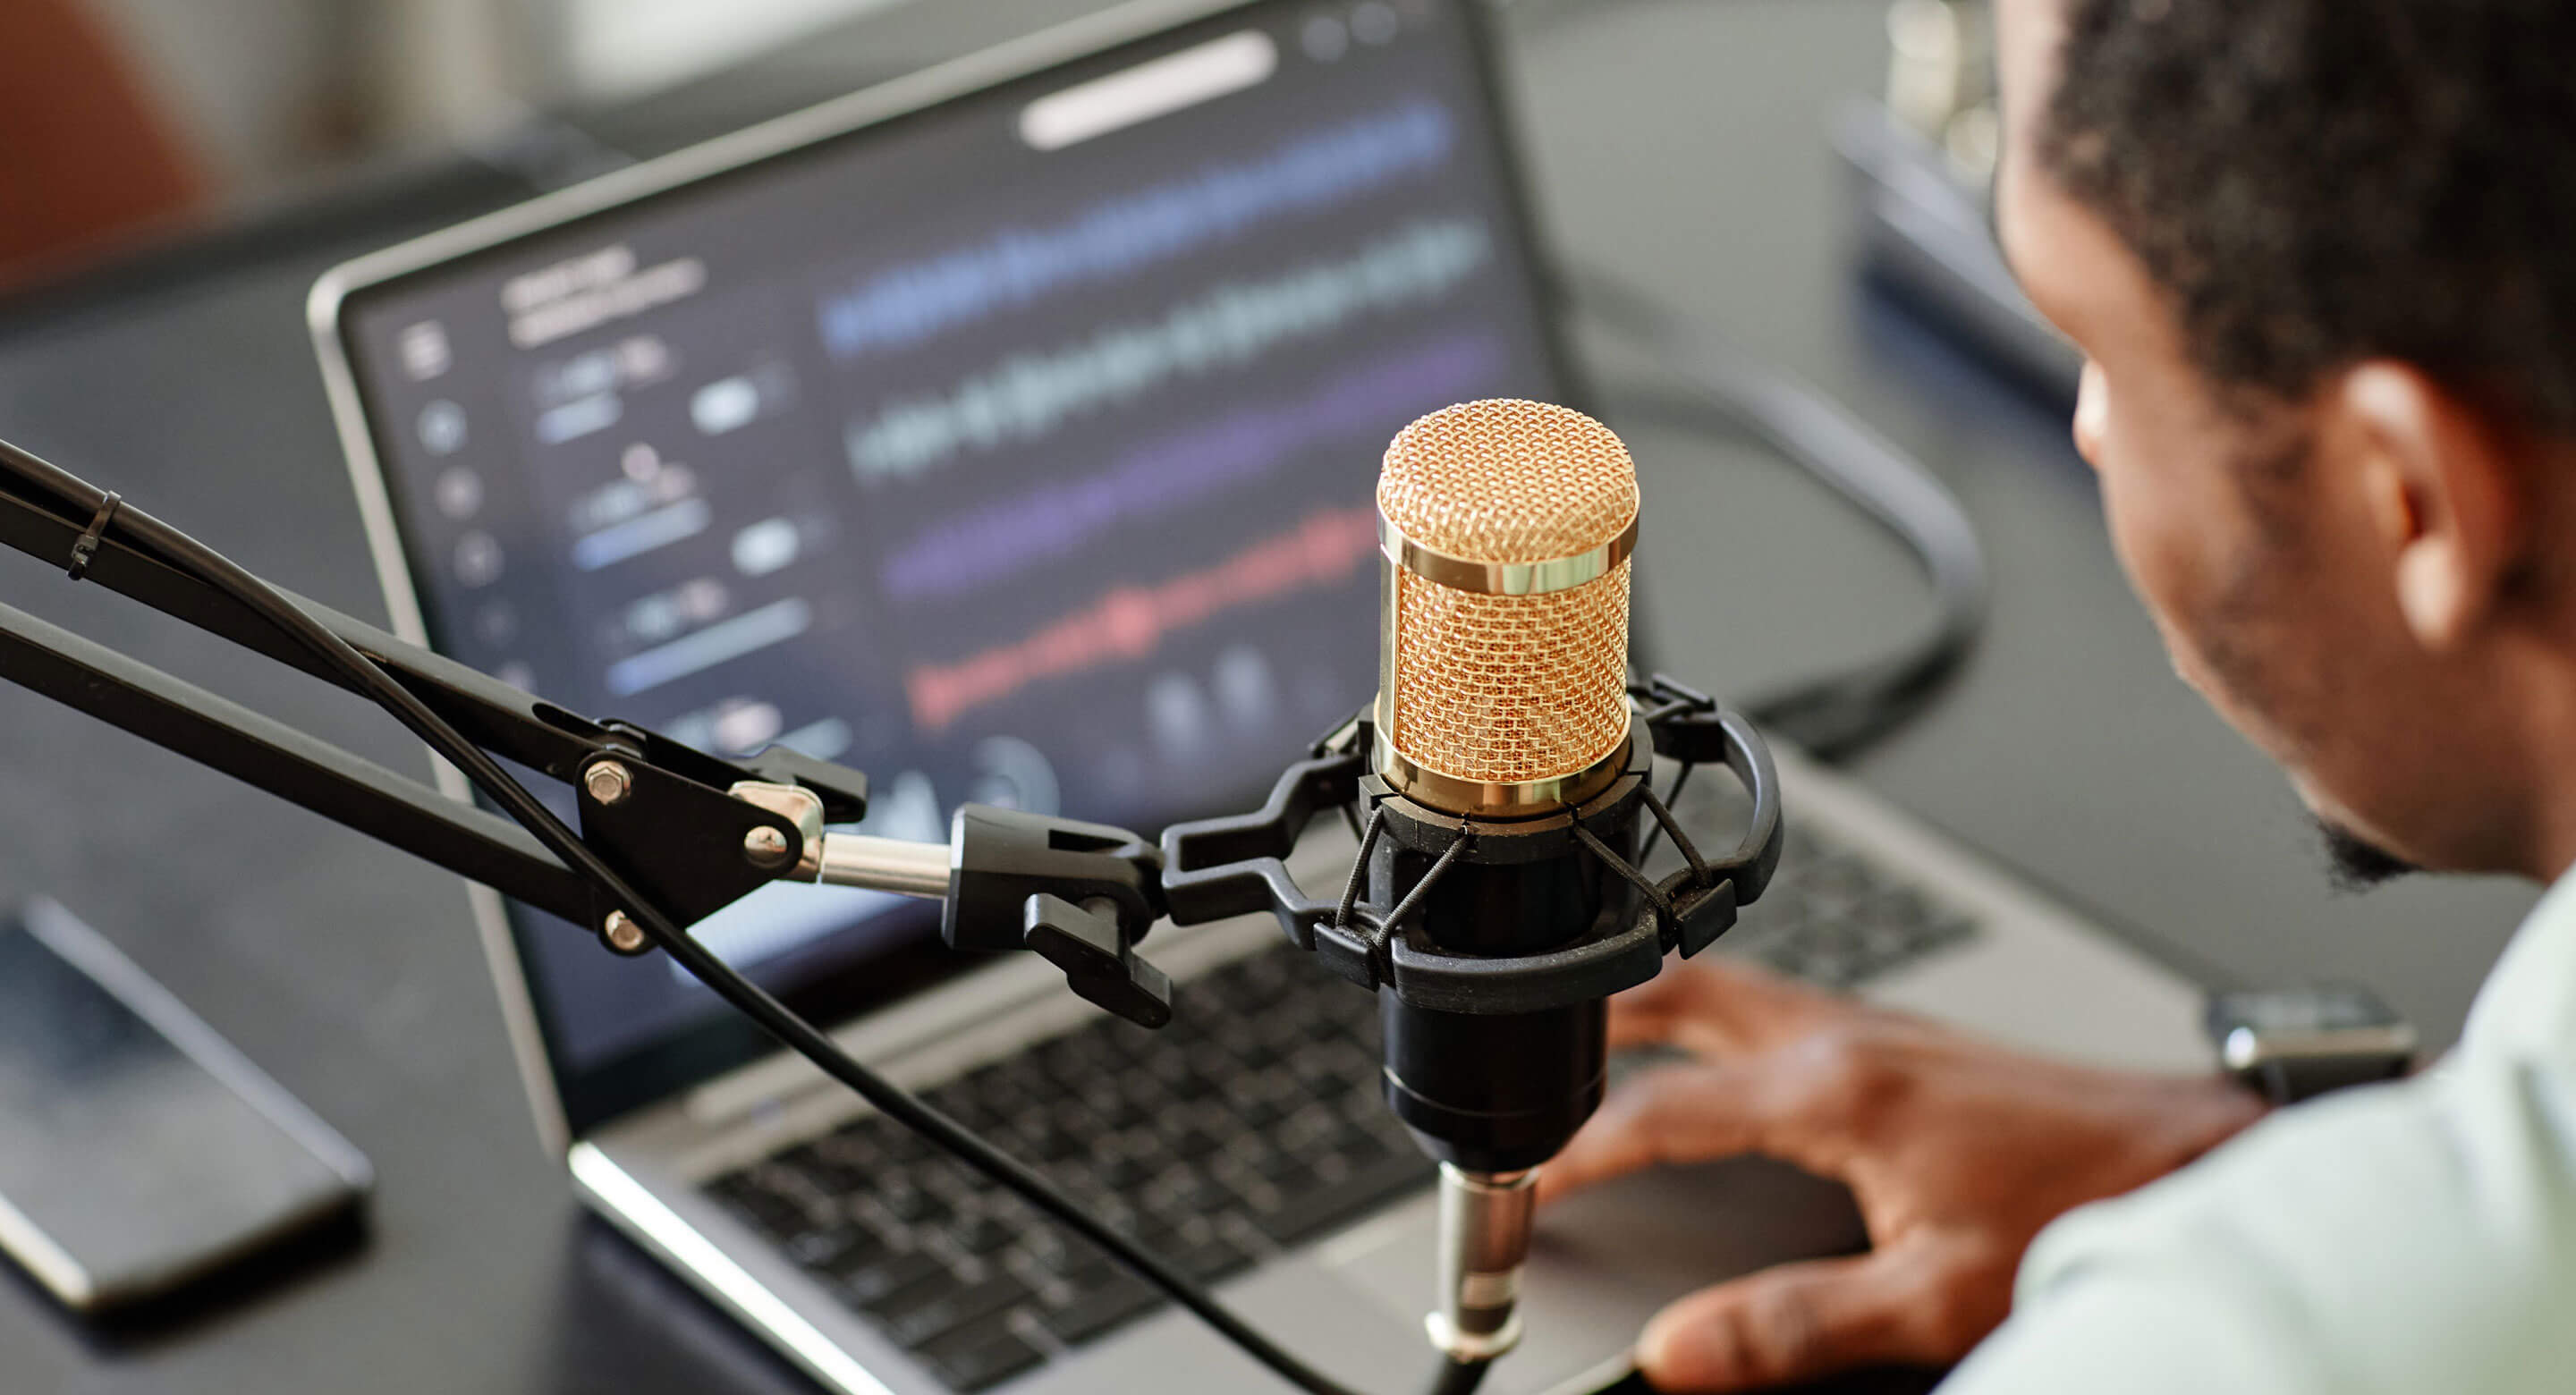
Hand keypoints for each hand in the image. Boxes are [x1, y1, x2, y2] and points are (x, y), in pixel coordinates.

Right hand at [1540, 961, 2265, 1391]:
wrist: (2187, 1157)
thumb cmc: (2080, 1212)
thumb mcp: (1932, 1299)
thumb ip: (1792, 1328)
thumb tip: (1682, 1352)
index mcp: (1833, 1093)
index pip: (1663, 1111)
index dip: (1580, 1152)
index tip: (1531, 1185)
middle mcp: (1846, 1039)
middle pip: (1681, 995)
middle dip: (1595, 1016)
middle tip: (1536, 1045)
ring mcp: (1877, 1029)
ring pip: (1730, 988)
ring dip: (1656, 1009)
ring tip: (1603, 1039)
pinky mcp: (1905, 1039)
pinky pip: (1779, 1007)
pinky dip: (1719, 1022)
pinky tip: (1726, 1061)